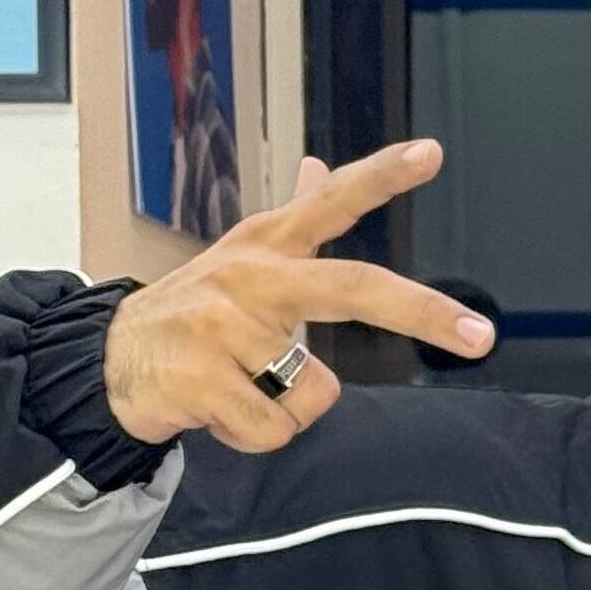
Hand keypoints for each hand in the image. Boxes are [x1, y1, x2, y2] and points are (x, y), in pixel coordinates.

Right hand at [104, 142, 493, 452]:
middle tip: (481, 336)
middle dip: (423, 313)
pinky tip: (217, 408)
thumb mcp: (244, 260)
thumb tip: (318, 164)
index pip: (330, 202)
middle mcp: (251, 276)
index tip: (432, 153)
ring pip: (316, 392)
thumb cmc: (198, 314)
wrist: (109, 362)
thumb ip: (293, 218)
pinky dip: (254, 436)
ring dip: (286, 409)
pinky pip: (275, 430)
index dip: (381, 176)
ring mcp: (223, 325)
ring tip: (239, 386)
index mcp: (265, 246)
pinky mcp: (202, 378)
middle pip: (353, 288)